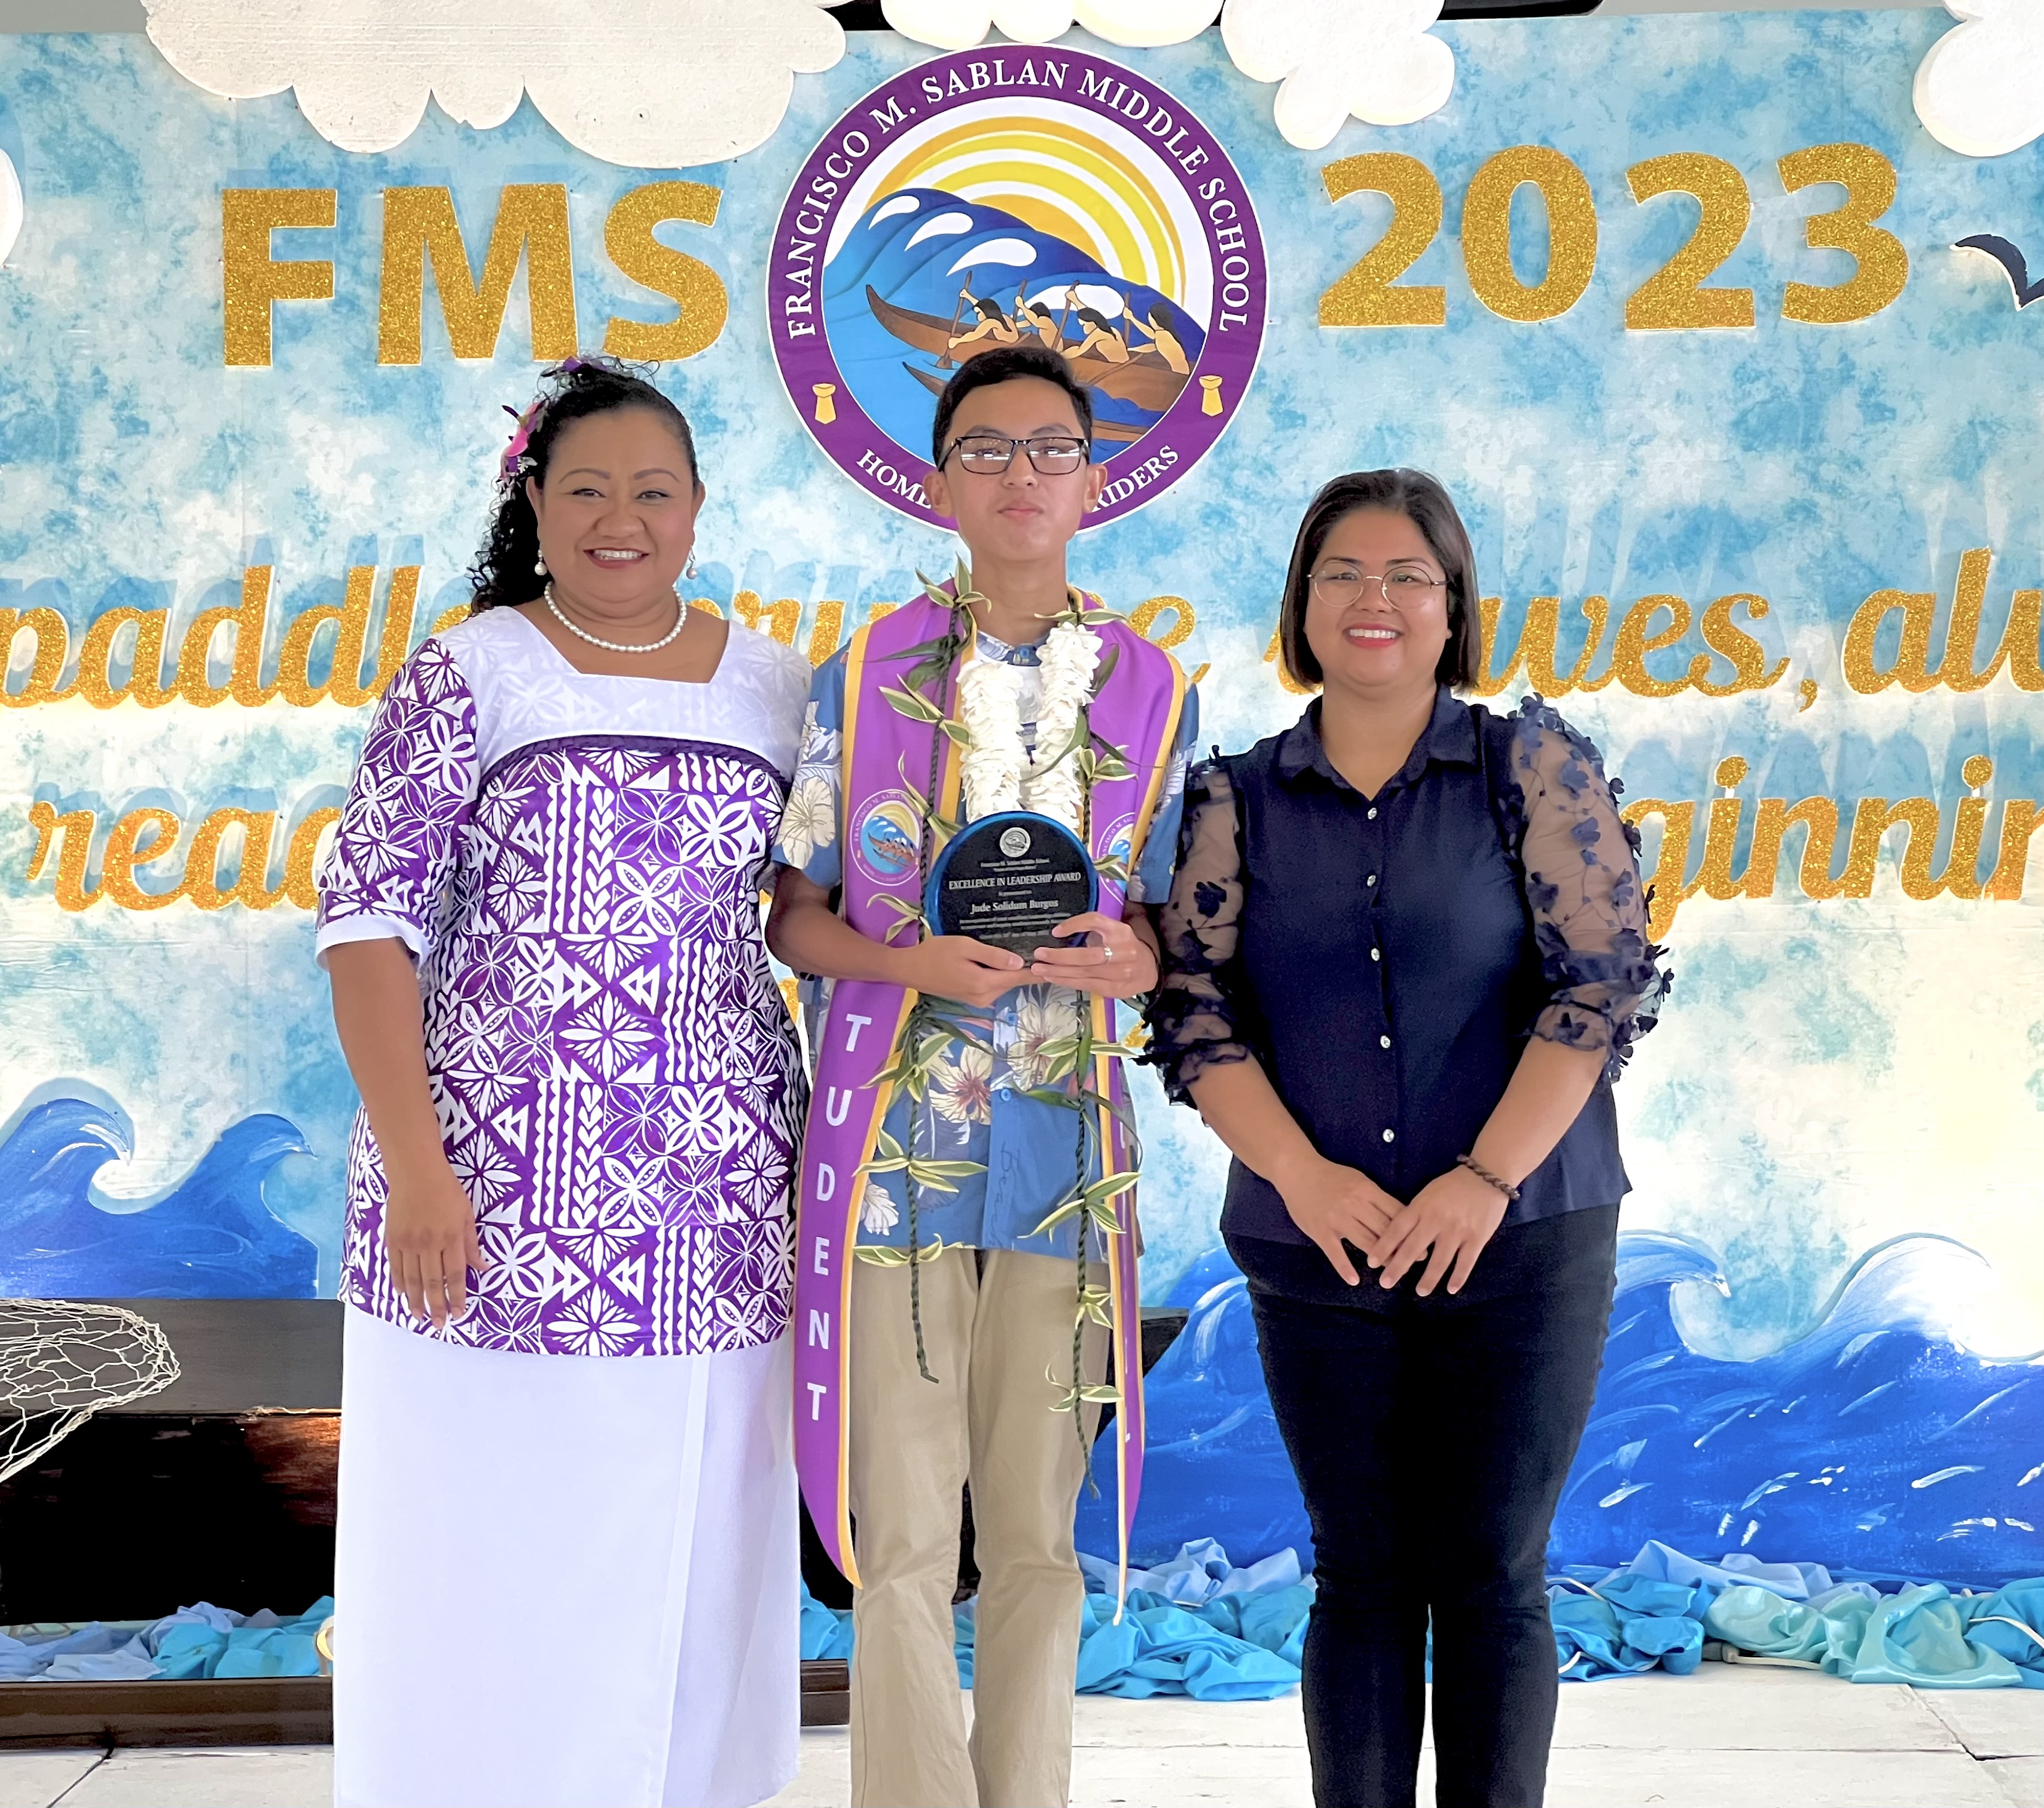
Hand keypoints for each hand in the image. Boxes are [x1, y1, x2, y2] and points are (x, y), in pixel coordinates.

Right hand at [383, 1156, 486, 1328]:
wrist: (415, 1172)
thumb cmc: (446, 1190)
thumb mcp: (466, 1214)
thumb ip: (472, 1244)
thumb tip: (483, 1268)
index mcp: (451, 1237)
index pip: (456, 1275)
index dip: (458, 1296)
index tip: (459, 1313)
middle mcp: (429, 1243)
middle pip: (433, 1282)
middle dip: (437, 1306)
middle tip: (439, 1323)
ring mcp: (408, 1242)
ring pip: (412, 1279)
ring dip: (416, 1300)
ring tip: (419, 1316)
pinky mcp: (393, 1239)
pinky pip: (396, 1267)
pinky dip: (400, 1283)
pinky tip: (403, 1294)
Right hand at [892, 934, 1026, 1008]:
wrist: (910, 969)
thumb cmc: (935, 953)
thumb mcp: (965, 946)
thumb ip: (993, 956)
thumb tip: (1019, 963)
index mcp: (984, 983)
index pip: (1019, 977)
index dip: (1038, 970)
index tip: (1055, 963)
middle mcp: (984, 997)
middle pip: (1013, 982)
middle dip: (1026, 968)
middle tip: (1039, 949)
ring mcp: (977, 1000)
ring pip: (1003, 984)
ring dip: (1012, 972)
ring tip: (1023, 952)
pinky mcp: (971, 998)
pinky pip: (992, 986)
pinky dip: (999, 976)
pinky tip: (999, 962)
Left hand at [1023, 911, 1156, 998]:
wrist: (1148, 970)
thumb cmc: (1124, 946)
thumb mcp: (1115, 930)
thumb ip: (1094, 929)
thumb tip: (1060, 931)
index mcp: (1120, 931)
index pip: (1095, 922)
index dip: (1075, 925)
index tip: (1056, 932)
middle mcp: (1121, 951)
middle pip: (1086, 955)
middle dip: (1059, 956)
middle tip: (1039, 954)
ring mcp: (1118, 972)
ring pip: (1083, 973)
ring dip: (1057, 971)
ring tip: (1039, 969)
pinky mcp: (1113, 988)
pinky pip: (1085, 985)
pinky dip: (1066, 981)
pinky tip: (1052, 977)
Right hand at [1270, 1153, 1400, 1287]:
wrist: (1297, 1171)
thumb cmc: (1331, 1176)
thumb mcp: (1358, 1180)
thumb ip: (1376, 1198)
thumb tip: (1399, 1216)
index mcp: (1366, 1190)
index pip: (1395, 1212)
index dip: (1409, 1229)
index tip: (1421, 1241)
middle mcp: (1354, 1204)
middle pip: (1384, 1230)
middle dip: (1401, 1247)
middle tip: (1413, 1261)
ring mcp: (1337, 1219)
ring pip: (1365, 1242)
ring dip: (1380, 1259)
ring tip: (1390, 1272)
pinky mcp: (1320, 1230)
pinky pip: (1335, 1253)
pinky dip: (1344, 1268)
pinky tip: (1354, 1280)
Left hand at [1368, 1166, 1508, 1296]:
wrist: (1485, 1176)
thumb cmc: (1452, 1186)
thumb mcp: (1427, 1194)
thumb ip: (1414, 1214)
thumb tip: (1397, 1238)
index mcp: (1421, 1207)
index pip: (1397, 1229)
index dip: (1383, 1246)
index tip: (1371, 1262)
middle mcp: (1436, 1220)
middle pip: (1413, 1247)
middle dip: (1398, 1267)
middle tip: (1386, 1283)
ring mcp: (1457, 1230)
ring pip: (1439, 1259)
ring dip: (1429, 1278)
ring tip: (1420, 1292)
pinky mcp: (1477, 1237)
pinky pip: (1466, 1262)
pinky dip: (1458, 1277)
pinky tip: (1451, 1289)